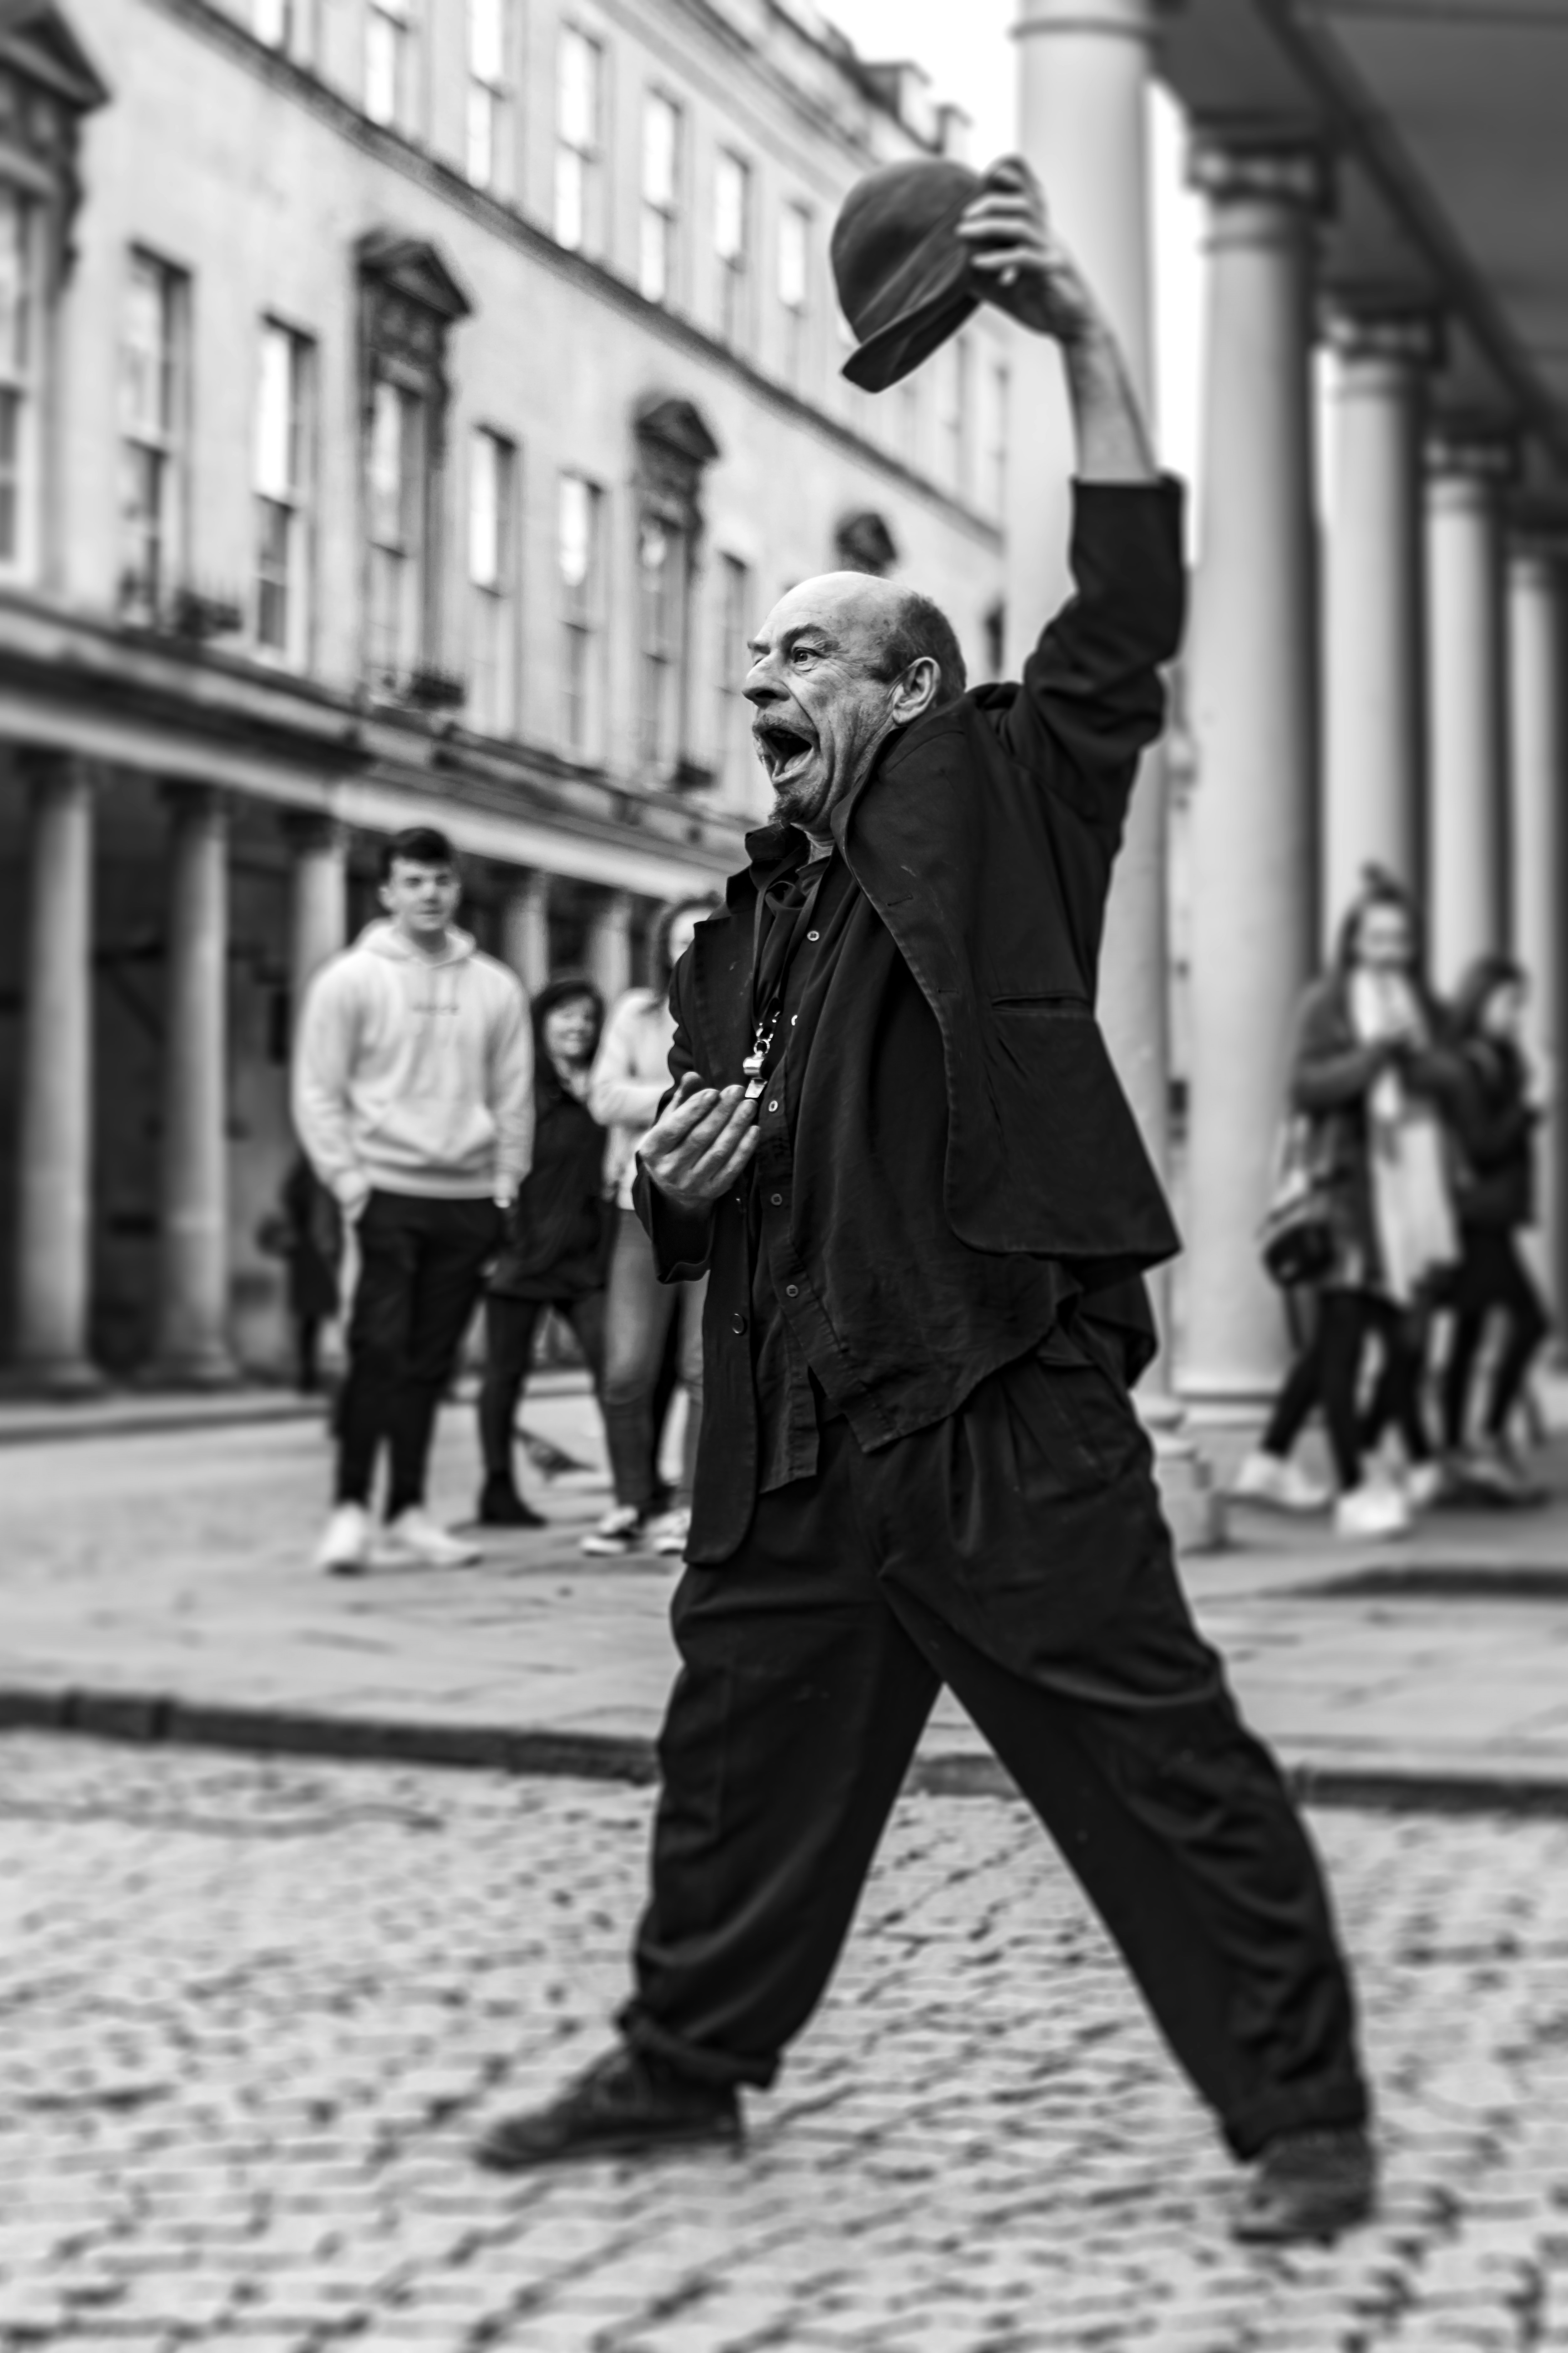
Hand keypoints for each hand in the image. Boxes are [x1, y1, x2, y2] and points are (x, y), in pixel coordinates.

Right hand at [642, 1072, 758, 1210]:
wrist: (674, 1187)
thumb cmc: (674, 1144)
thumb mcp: (670, 1121)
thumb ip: (682, 1097)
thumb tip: (693, 1076)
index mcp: (652, 1150)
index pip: (674, 1128)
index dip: (695, 1109)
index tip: (714, 1091)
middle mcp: (668, 1170)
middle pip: (699, 1138)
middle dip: (721, 1112)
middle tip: (737, 1091)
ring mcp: (690, 1184)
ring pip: (718, 1152)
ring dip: (736, 1126)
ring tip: (748, 1105)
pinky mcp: (711, 1192)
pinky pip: (732, 1168)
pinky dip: (745, 1148)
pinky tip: (753, 1129)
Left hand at [955, 157, 1103, 344]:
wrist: (1076, 327)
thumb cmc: (1044, 306)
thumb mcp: (1008, 292)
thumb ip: (985, 279)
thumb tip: (958, 270)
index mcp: (1039, 234)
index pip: (1030, 194)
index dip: (1015, 175)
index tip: (988, 172)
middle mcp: (1047, 236)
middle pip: (1023, 202)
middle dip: (991, 202)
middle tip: (964, 215)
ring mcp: (1051, 251)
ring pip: (1023, 224)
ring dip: (989, 225)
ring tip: (963, 232)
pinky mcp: (1053, 270)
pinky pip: (1025, 258)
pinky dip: (998, 259)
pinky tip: (977, 263)